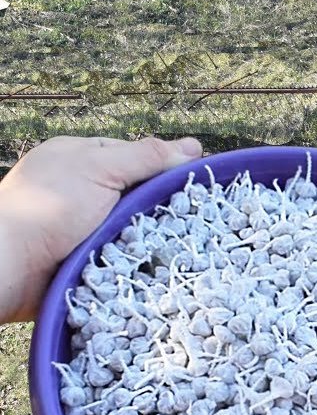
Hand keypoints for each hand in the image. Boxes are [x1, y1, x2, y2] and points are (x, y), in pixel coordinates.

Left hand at [0, 135, 202, 322]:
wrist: (11, 267)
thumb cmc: (47, 208)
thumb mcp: (98, 168)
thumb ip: (145, 156)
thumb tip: (193, 147)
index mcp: (82, 159)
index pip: (139, 156)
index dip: (169, 167)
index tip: (199, 181)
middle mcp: (86, 191)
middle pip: (142, 193)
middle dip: (165, 205)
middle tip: (197, 215)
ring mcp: (90, 226)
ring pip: (140, 227)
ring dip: (156, 235)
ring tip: (187, 242)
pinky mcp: (93, 258)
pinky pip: (130, 255)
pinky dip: (143, 259)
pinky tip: (164, 262)